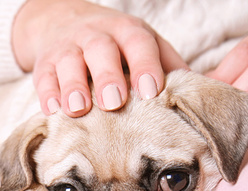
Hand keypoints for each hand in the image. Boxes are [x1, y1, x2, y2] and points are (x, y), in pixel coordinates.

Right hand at [12, 0, 187, 116]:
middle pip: (101, 51)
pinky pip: (43, 78)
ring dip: (72, 85)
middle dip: (107, 76)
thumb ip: (169, 69)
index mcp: (127, 32)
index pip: (138, 43)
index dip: (145, 65)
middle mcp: (96, 36)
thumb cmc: (117, 47)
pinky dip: (47, 94)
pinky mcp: (45, 64)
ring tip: (78, 108)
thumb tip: (203, 97)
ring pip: (69, 63)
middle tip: (114, 101)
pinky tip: (52, 111)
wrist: (64, 23)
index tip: (151, 90)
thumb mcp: (145, 48)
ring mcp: (68, 49)